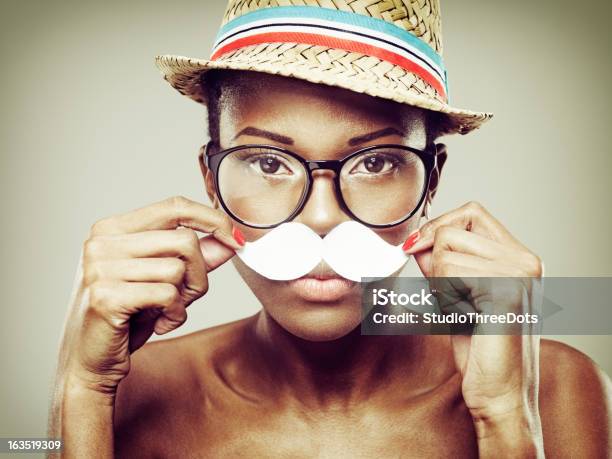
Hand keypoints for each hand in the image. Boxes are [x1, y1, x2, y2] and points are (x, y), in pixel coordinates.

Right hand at [57, 196, 240, 395]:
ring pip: (179, 269)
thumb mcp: (163, 280)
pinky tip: (159, 325)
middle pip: (184, 240)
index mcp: (113, 228)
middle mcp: (102, 242)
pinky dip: (175, 314)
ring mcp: (101, 268)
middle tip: (187, 297)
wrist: (90, 362)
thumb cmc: (128, 317)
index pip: (175, 206)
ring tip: (166, 311)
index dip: (212, 219)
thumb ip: (195, 258)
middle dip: (200, 273)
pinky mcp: (106, 296)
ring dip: (186, 298)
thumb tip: (231, 241)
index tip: (236, 240)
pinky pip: (168, 294)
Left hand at [405, 201, 543, 453]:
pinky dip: (444, 296)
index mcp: (519, 256)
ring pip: (444, 251)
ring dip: (439, 284)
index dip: (438, 225)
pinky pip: (448, 272)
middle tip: (449, 297)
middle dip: (434, 261)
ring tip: (461, 311)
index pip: (471, 212)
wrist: (500, 393)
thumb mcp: (456, 293)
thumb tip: (417, 237)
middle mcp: (525, 258)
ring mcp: (518, 272)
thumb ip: (442, 262)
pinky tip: (464, 318)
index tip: (415, 248)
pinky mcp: (505, 290)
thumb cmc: (478, 347)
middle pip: (452, 229)